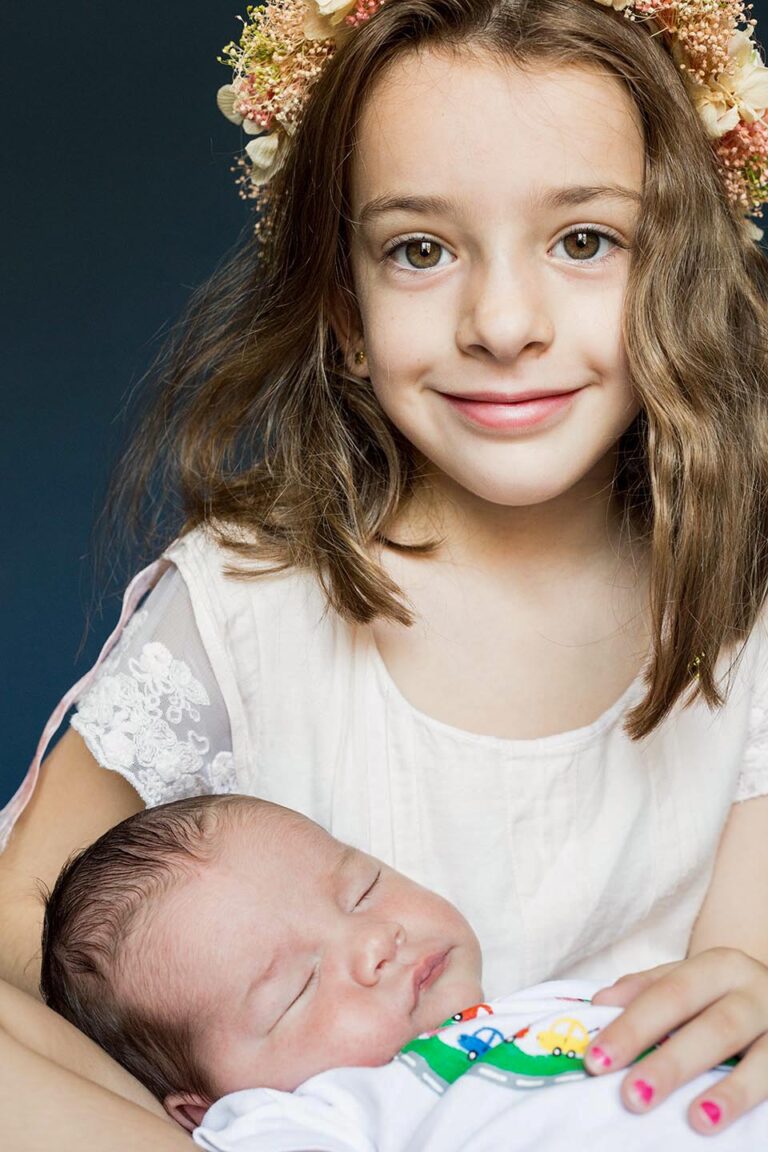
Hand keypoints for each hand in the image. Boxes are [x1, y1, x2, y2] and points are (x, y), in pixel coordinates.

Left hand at [584, 948, 767, 1135]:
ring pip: (757, 1059)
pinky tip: (731, 1120)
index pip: (669, 995)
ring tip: (697, 1119)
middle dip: (670, 1063)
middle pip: (711, 1027)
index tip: (597, 1059)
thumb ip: (648, 989)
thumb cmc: (726, 993)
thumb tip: (600, 1003)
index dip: (633, 1027)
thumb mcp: (692, 980)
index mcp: (719, 966)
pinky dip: (754, 1099)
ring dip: (728, 1091)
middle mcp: (754, 990)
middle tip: (632, 1095)